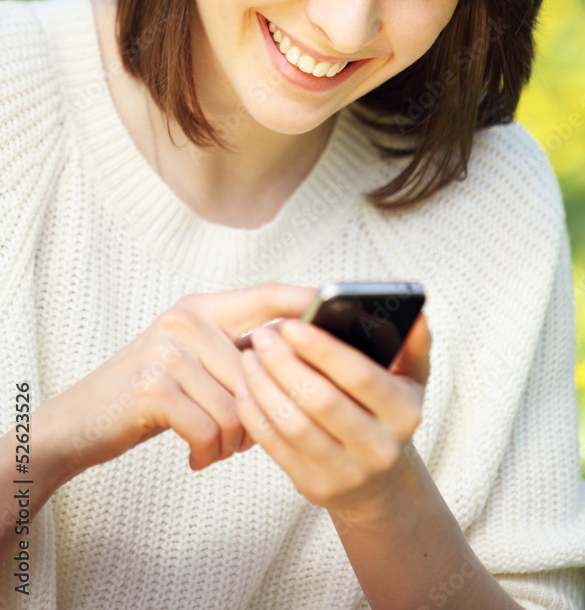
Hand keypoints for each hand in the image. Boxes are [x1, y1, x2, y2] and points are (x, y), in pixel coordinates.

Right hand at [33, 282, 316, 480]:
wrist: (77, 421)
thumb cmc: (148, 395)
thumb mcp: (191, 360)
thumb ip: (235, 353)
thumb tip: (299, 360)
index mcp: (203, 306)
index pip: (267, 294)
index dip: (306, 300)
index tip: (342, 305)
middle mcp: (187, 318)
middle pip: (260, 369)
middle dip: (260, 413)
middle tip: (242, 436)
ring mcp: (169, 349)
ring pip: (238, 404)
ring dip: (233, 440)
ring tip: (214, 447)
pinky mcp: (154, 386)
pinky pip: (211, 428)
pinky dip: (208, 452)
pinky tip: (196, 456)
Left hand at [232, 311, 431, 510]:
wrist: (381, 484)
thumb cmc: (388, 414)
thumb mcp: (411, 381)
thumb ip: (414, 345)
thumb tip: (418, 313)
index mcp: (405, 413)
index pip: (359, 376)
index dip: (323, 350)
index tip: (291, 324)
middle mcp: (379, 447)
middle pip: (321, 400)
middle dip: (285, 363)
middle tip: (262, 335)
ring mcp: (346, 473)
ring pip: (294, 425)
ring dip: (265, 387)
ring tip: (250, 357)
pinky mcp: (315, 488)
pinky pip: (276, 447)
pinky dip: (256, 414)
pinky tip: (246, 387)